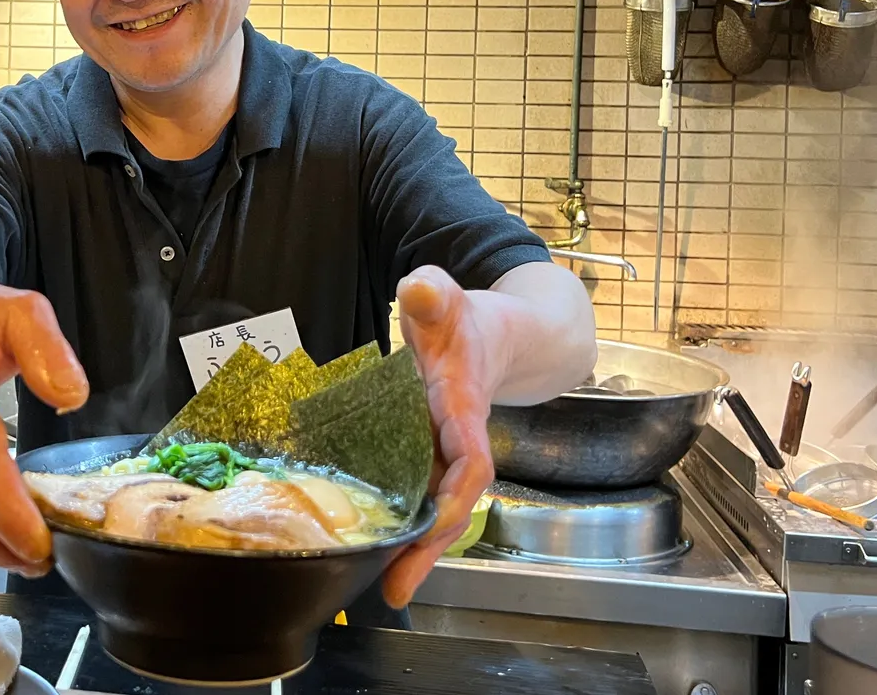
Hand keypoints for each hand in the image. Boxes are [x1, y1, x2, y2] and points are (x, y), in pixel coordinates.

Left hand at [381, 265, 503, 607]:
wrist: (498, 336)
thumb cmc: (464, 320)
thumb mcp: (445, 296)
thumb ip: (433, 292)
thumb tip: (419, 288)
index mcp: (463, 404)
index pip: (470, 456)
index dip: (457, 490)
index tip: (441, 518)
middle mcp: (459, 438)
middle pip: (453, 500)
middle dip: (432, 545)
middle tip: (397, 587)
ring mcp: (445, 453)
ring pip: (437, 509)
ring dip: (416, 549)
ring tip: (388, 589)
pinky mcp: (429, 459)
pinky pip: (420, 499)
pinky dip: (406, 530)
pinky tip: (378, 558)